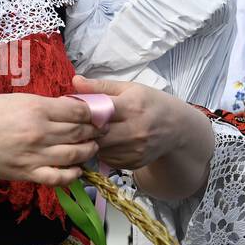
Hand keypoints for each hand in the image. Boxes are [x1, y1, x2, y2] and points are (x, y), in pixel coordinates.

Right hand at [0, 93, 101, 186]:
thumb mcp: (16, 99)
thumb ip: (45, 104)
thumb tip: (71, 108)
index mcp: (37, 109)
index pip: (79, 111)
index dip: (93, 113)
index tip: (97, 113)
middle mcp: (39, 132)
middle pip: (81, 132)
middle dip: (95, 131)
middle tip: (100, 130)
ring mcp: (34, 155)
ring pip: (75, 155)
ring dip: (88, 151)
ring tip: (91, 147)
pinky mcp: (27, 173)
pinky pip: (59, 177)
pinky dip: (73, 174)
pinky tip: (76, 168)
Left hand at [71, 75, 194, 169]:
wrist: (176, 128)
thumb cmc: (150, 103)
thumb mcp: (129, 88)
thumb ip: (100, 86)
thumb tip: (75, 81)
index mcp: (132, 106)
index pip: (97, 112)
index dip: (80, 113)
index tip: (68, 111)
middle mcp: (134, 130)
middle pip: (95, 134)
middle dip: (81, 130)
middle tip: (70, 125)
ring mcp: (134, 150)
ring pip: (98, 149)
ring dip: (88, 142)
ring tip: (85, 132)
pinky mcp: (132, 163)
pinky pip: (106, 159)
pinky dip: (100, 151)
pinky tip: (101, 142)